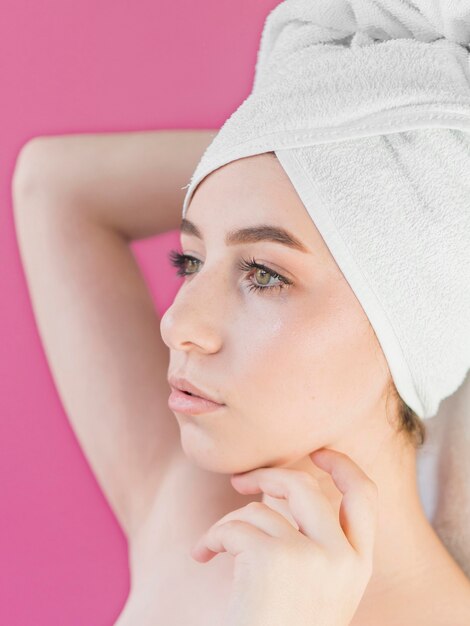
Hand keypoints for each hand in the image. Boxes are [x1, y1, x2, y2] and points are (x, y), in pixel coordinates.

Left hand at [190, 448, 377, 625]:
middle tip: (241, 482)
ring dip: (230, 522)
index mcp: (359, 564)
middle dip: (269, 476)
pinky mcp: (272, 558)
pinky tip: (202, 555)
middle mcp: (343, 558)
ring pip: (261, 508)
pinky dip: (211, 537)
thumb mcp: (315, 584)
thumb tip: (280, 485)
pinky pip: (234, 525)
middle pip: (304, 486)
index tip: (316, 451)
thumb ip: (312, 539)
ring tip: (216, 545)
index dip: (343, 465)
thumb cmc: (281, 625)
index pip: (364, 496)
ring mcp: (311, 557)